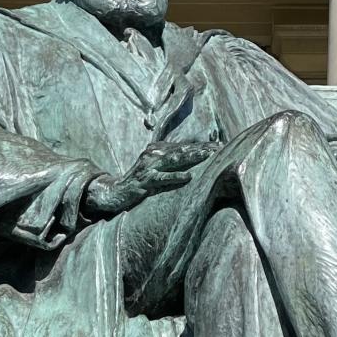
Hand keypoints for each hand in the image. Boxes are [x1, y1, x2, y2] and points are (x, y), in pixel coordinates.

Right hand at [82, 142, 213, 218]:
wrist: (117, 192)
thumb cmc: (140, 182)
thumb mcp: (155, 169)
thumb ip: (171, 163)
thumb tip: (191, 162)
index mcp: (157, 149)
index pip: (183, 145)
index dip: (201, 145)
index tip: (218, 145)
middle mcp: (153, 154)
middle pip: (181, 149)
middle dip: (201, 148)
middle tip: (219, 148)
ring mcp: (149, 167)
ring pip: (174, 160)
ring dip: (192, 157)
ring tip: (208, 156)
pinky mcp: (145, 181)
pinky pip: (163, 178)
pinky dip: (176, 177)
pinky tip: (189, 177)